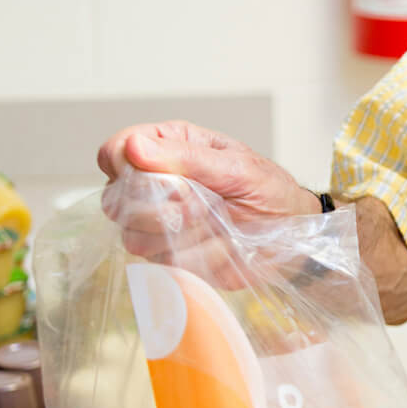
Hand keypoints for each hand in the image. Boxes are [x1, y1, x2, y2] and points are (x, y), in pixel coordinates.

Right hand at [96, 120, 318, 285]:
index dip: (124, 165)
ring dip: (180, 234)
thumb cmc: (271, 192)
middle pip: (116, 198)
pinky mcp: (168, 252)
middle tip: (201, 203)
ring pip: (132, 235)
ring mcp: (157, 221)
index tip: (160, 178)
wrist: (292, 237)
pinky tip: (215, 245)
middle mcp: (156, 182)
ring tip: (214, 223)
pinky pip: (158, 261)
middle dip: (160, 206)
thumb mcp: (238, 168)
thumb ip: (188, 157)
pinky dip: (191, 256)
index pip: (114, 151)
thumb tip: (135, 147)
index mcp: (171, 146)